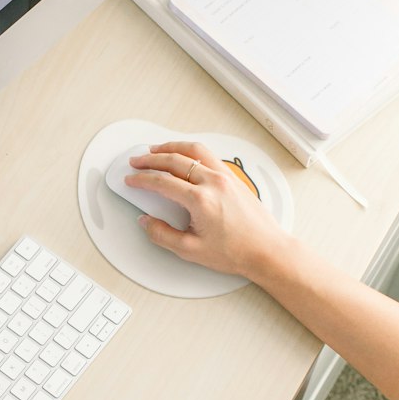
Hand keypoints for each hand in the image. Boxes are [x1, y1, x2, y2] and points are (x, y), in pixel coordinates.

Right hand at [125, 140, 289, 278]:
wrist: (267, 250)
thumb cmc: (237, 251)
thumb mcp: (191, 250)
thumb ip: (162, 235)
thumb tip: (147, 222)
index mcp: (201, 199)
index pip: (162, 181)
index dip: (142, 179)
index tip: (131, 180)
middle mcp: (213, 182)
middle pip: (174, 160)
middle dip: (150, 159)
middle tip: (137, 161)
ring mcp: (225, 177)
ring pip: (194, 150)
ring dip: (171, 147)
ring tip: (156, 149)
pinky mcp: (234, 178)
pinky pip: (208, 156)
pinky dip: (191, 151)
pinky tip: (185, 156)